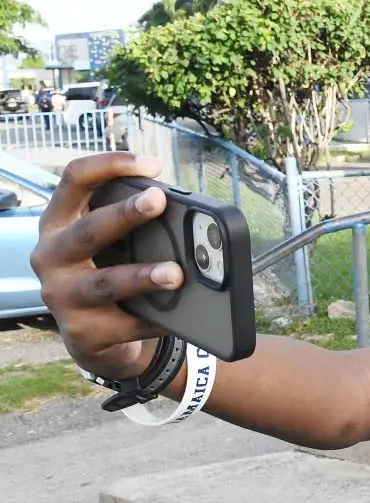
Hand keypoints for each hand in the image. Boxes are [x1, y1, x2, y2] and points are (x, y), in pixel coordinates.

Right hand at [30, 153, 183, 380]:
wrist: (96, 337)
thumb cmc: (108, 273)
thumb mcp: (111, 244)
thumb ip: (134, 225)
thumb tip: (186, 214)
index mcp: (59, 223)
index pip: (74, 180)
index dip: (110, 165)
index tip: (152, 165)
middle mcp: (50, 256)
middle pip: (87, 230)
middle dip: (124, 214)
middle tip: (159, 200)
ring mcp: (62, 296)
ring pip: (105, 283)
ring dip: (142, 276)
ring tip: (175, 273)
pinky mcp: (82, 332)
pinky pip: (126, 324)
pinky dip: (155, 320)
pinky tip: (178, 317)